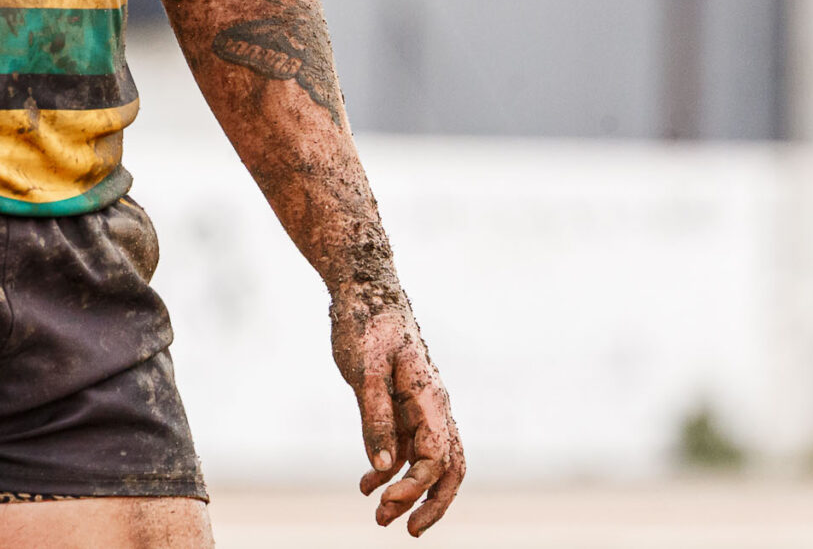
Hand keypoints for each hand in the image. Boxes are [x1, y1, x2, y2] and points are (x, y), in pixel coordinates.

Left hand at [332, 278, 463, 534]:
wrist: (363, 288)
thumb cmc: (366, 322)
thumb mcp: (364, 369)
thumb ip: (374, 417)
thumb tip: (380, 468)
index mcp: (430, 397)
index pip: (437, 456)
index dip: (415, 486)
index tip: (385, 501)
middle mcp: (433, 406)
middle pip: (449, 466)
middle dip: (432, 502)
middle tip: (407, 530)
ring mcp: (419, 406)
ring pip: (427, 460)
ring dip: (407, 490)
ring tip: (378, 516)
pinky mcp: (401, 404)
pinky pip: (406, 447)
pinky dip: (391, 469)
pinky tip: (366, 484)